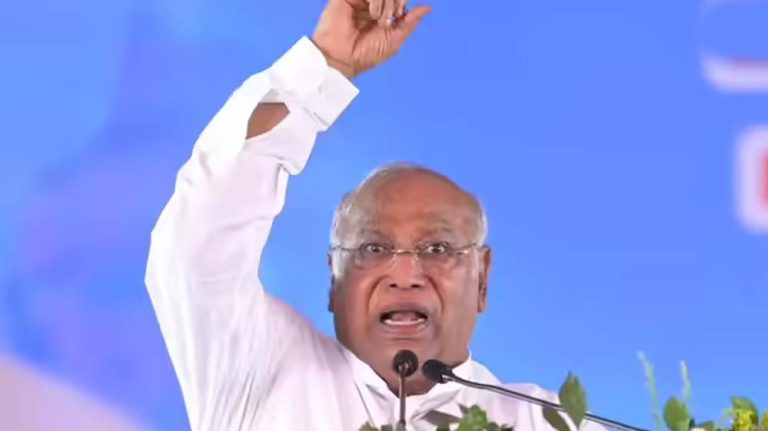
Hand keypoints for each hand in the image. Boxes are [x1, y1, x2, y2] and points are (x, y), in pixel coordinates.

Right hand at [312, 0, 430, 77]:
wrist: (343, 59)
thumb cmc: (366, 54)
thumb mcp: (395, 39)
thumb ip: (410, 22)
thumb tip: (428, 7)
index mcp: (383, 11)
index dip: (403, 1)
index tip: (399, 16)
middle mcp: (371, 2)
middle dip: (397, 0)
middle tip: (392, 17)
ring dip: (387, 2)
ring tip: (380, 20)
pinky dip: (376, 0)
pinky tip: (372, 15)